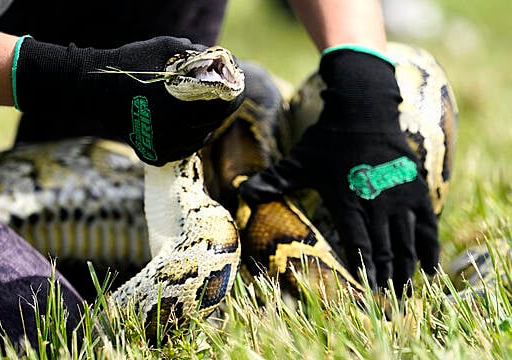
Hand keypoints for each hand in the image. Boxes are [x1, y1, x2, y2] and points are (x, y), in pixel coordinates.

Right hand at [13, 36, 242, 164]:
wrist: (92, 88)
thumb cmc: (129, 64)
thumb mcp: (165, 48)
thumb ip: (196, 53)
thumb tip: (220, 58)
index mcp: (180, 105)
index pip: (223, 106)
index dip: (235, 96)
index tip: (238, 88)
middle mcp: (173, 131)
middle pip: (213, 124)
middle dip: (221, 110)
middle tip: (224, 99)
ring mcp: (162, 146)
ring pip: (199, 139)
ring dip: (206, 125)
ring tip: (204, 111)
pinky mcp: (152, 153)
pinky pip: (181, 150)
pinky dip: (187, 139)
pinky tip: (186, 126)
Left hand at [239, 49, 437, 293]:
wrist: (363, 108)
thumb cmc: (328, 138)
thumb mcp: (299, 160)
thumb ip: (274, 180)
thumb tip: (241, 192)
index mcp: (347, 200)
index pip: (358, 242)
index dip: (364, 268)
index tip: (368, 291)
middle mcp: (376, 202)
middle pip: (384, 248)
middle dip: (387, 277)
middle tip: (390, 302)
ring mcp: (399, 195)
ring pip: (406, 241)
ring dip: (407, 268)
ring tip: (407, 292)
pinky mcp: (415, 188)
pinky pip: (426, 223)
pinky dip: (429, 246)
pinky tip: (431, 266)